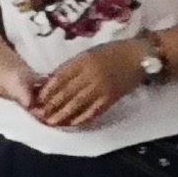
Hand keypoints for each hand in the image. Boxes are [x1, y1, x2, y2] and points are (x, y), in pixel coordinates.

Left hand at [27, 37, 149, 129]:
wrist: (139, 57)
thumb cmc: (113, 52)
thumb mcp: (90, 53)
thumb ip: (73, 66)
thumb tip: (52, 81)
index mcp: (84, 60)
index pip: (60, 77)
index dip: (48, 90)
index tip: (37, 99)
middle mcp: (91, 74)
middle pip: (67, 92)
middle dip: (52, 105)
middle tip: (40, 115)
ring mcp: (101, 88)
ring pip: (78, 104)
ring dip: (63, 115)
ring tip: (52, 122)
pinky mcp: (111, 98)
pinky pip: (93, 111)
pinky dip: (82, 119)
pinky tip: (72, 124)